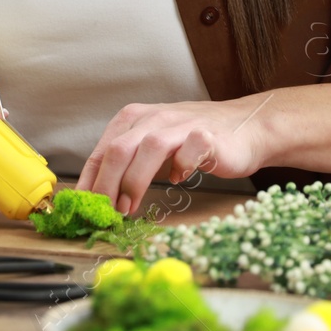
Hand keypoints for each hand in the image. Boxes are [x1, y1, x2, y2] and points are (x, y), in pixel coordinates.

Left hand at [75, 97, 269, 217]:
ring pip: (149, 146)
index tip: (84, 208)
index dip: (90, 181)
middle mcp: (155, 117)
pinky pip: (190, 147)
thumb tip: (100, 198)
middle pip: (119, 148)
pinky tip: (179, 180)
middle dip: (107, 184)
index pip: (102, 150)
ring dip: (134, 180)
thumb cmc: (194, 141)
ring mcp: (182, 124)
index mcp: (135, 119)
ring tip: (129, 206)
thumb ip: (129, 165)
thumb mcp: (153, 148)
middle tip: (105, 213)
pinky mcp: (208, 134)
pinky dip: (181, 164)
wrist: (246, 127)